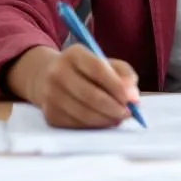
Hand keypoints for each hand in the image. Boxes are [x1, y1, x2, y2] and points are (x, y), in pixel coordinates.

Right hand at [12, 45, 138, 128]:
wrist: (47, 77)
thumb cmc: (85, 70)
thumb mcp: (104, 62)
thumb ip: (124, 74)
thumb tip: (133, 96)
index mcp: (74, 54)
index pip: (97, 69)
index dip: (117, 86)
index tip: (133, 99)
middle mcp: (58, 72)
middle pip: (90, 95)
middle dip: (114, 107)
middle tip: (128, 113)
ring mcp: (51, 95)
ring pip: (84, 114)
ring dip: (106, 119)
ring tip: (118, 118)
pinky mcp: (50, 114)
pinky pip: (77, 125)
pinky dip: (94, 126)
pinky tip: (103, 121)